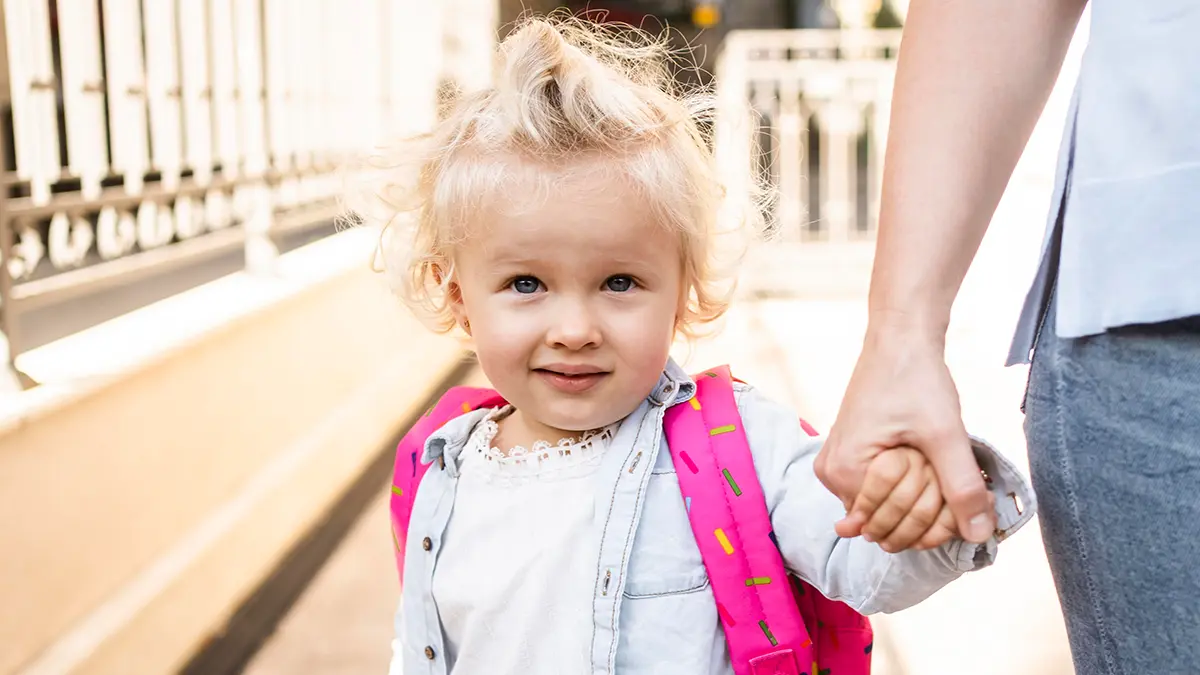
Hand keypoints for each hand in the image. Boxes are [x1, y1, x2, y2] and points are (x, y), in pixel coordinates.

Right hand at [816, 323, 994, 543]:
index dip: (937, 519)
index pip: (893, 529)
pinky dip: (911, 490)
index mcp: (845, 472)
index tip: (967, 493)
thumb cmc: (916, 378)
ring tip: (944, 467)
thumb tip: (979, 535)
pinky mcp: (850, 461)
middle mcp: (832, 477)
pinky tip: (930, 467)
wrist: (900, 340)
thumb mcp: (945, 433)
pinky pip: (882, 495)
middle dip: (931, 511)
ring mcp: (837, 470)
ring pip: (888, 512)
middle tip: (958, 475)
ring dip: (923, 501)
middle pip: (889, 526)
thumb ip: (961, 486)